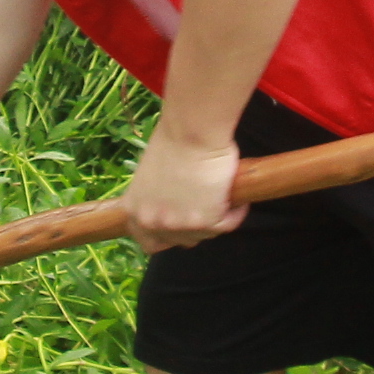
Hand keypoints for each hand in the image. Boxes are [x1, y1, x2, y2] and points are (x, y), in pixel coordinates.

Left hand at [120, 125, 246, 254]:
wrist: (192, 130)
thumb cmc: (173, 139)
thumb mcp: (151, 175)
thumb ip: (157, 197)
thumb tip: (176, 206)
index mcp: (134, 210)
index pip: (147, 242)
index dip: (165, 236)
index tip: (179, 226)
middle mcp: (152, 222)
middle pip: (179, 242)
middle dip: (193, 228)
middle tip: (206, 209)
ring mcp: (179, 225)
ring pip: (205, 235)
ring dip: (216, 219)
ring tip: (224, 199)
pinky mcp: (206, 222)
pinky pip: (227, 224)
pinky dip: (235, 214)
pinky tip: (239, 202)